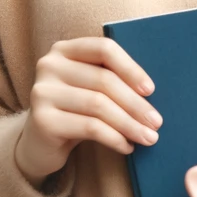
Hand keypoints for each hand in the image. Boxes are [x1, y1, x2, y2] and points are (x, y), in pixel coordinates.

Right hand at [14, 37, 161, 184]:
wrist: (39, 144)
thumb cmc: (74, 111)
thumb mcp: (89, 88)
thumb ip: (111, 79)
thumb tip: (151, 92)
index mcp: (64, 50)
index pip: (104, 49)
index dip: (131, 68)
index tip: (151, 90)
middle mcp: (49, 65)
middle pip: (104, 80)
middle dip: (136, 104)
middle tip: (156, 123)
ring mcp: (42, 92)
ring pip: (98, 105)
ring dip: (129, 124)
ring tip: (148, 138)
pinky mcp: (42, 120)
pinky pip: (89, 127)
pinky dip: (114, 138)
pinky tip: (127, 147)